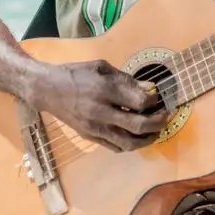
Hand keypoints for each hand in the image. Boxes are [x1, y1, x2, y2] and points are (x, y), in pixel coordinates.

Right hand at [32, 59, 169, 152]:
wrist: (48, 90)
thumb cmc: (76, 74)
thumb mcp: (101, 67)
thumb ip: (127, 79)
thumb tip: (150, 88)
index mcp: (105, 89)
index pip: (140, 102)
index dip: (154, 101)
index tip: (159, 97)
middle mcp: (101, 111)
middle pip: (138, 125)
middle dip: (158, 123)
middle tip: (166, 117)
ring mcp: (95, 127)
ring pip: (128, 142)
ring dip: (148, 139)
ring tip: (157, 131)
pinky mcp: (90, 136)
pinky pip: (115, 147)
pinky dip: (130, 144)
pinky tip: (138, 136)